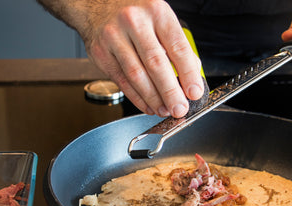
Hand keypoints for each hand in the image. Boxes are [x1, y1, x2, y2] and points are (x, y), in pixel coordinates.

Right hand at [68, 0, 203, 117]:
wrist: (97, 4)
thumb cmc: (134, 13)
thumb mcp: (160, 18)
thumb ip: (176, 45)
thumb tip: (191, 76)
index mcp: (156, 12)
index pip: (177, 47)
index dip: (188, 73)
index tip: (194, 92)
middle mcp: (134, 22)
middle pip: (156, 63)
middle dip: (170, 91)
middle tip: (180, 108)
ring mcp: (114, 37)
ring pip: (137, 76)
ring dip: (153, 98)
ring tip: (164, 110)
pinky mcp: (101, 53)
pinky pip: (122, 82)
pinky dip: (137, 98)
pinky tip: (148, 105)